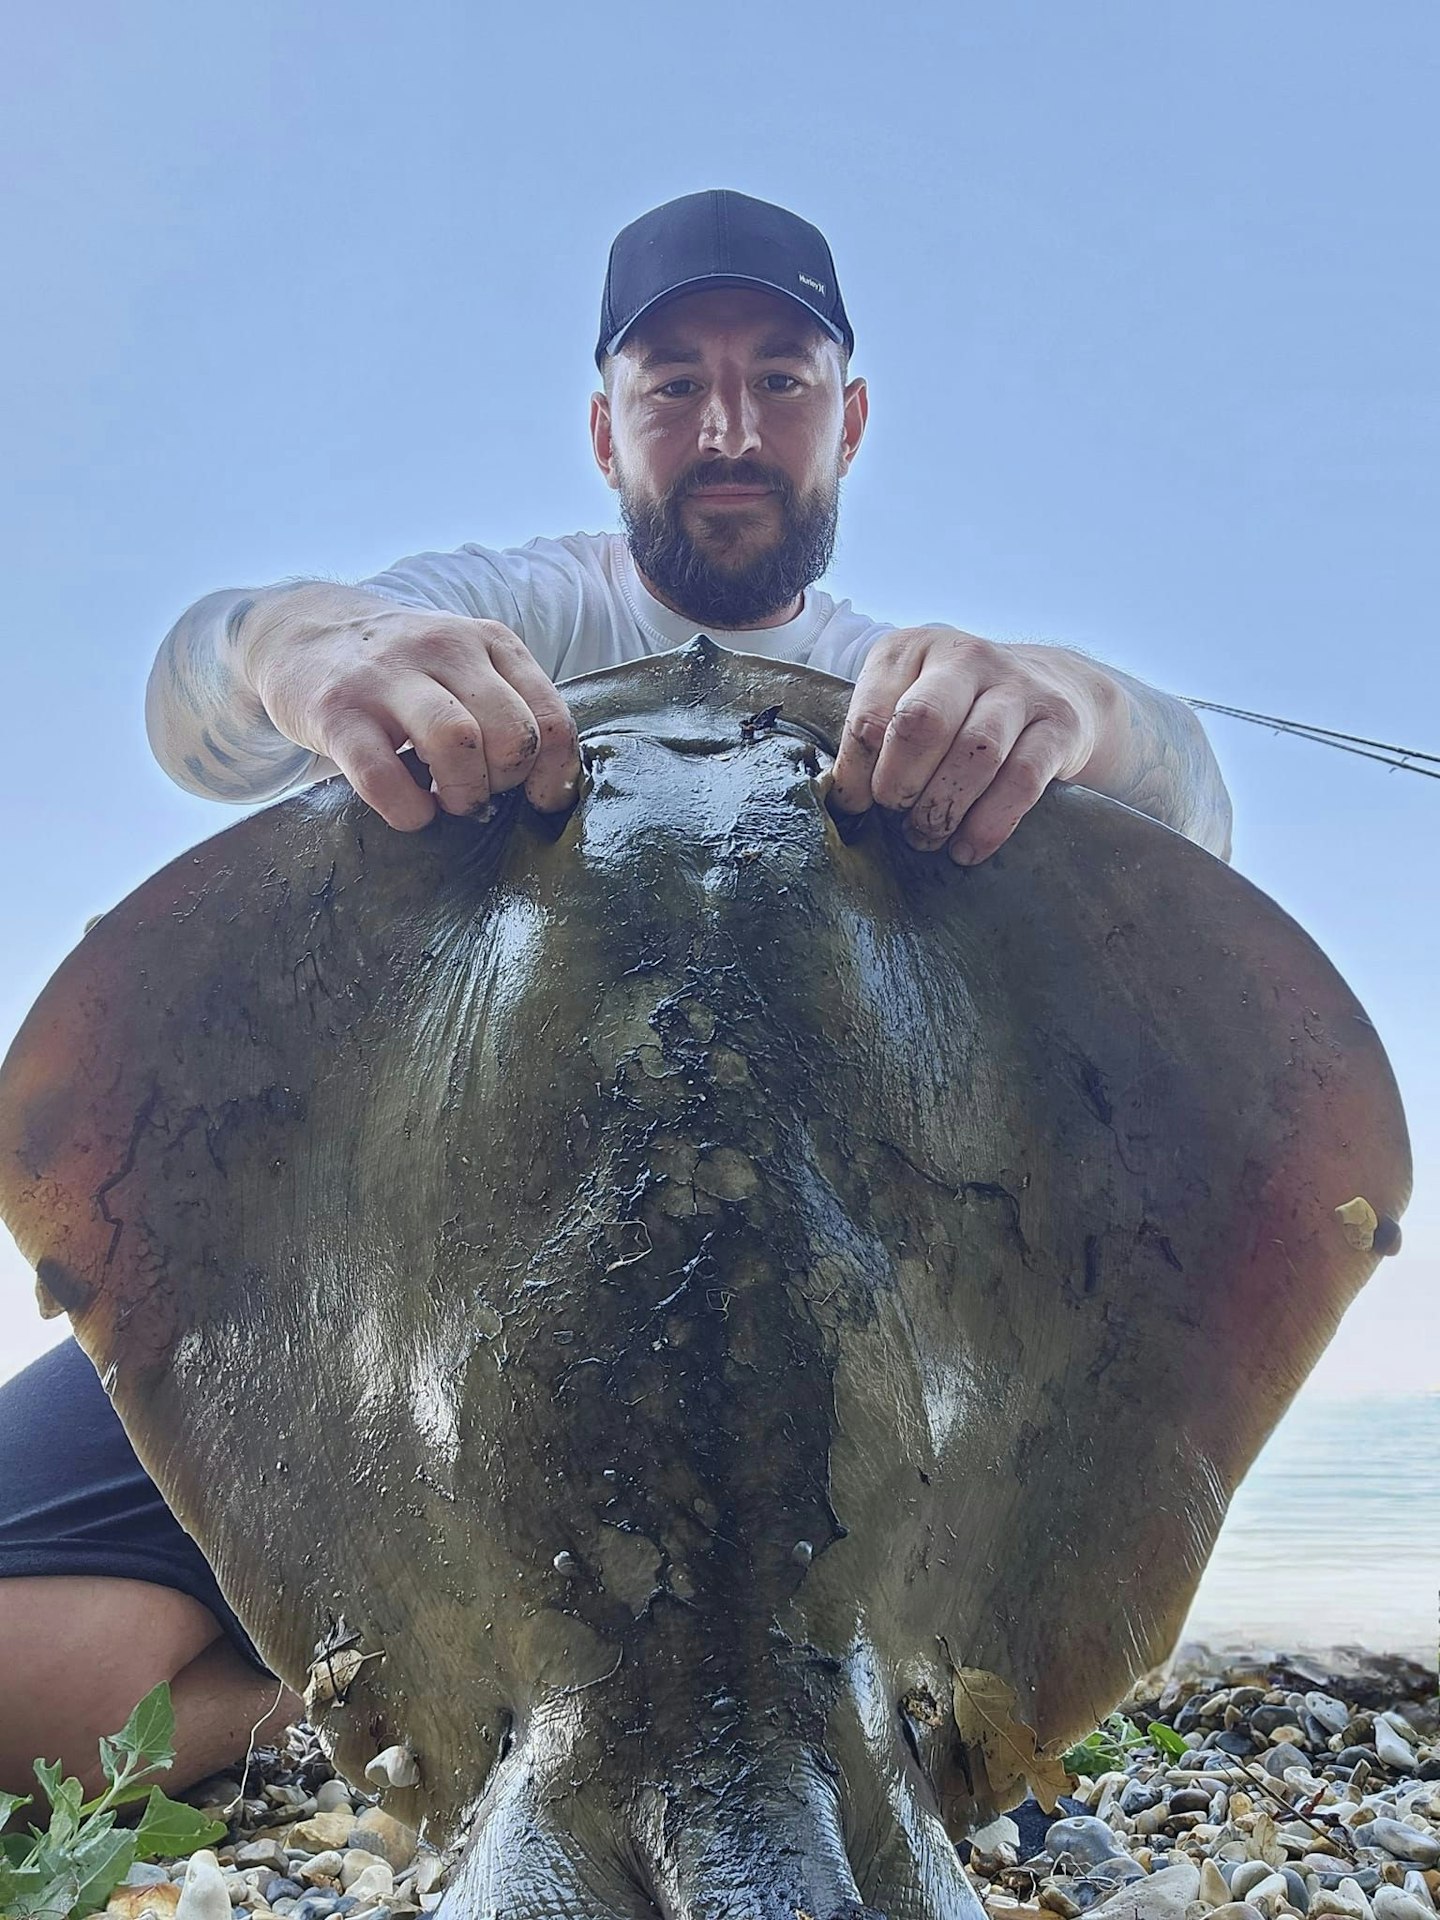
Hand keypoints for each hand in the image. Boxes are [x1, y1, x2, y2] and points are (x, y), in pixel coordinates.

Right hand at [243, 597, 581, 831]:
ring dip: (462, 793)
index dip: (553, 775)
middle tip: (479, 793)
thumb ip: (508, 708)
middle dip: (505, 782)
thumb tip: (548, 790)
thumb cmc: (402, 671)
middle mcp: (444, 648)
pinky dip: (406, 809)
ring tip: (445, 801)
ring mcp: (386, 676)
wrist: (300, 633)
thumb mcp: (464, 668)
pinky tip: (409, 808)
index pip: (550, 717)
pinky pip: (383, 775)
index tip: (536, 801)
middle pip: (510, 733)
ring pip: (457, 741)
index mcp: (489, 642)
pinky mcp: (335, 711)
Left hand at [829, 627, 1108, 862]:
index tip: (856, 807)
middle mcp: (966, 657)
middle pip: (923, 724)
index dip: (856, 772)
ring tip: (928, 837)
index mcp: (912, 650)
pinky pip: (1022, 780)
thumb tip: (842, 802)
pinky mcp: (1060, 724)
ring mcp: (1019, 686)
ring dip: (944, 808)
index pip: (871, 715)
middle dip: (900, 785)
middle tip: (897, 817)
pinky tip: (968, 847)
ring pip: (977, 751)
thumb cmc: (958, 710)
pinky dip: (990, 824)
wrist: (1055, 688)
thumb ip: (875, 739)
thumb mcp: (908, 702)